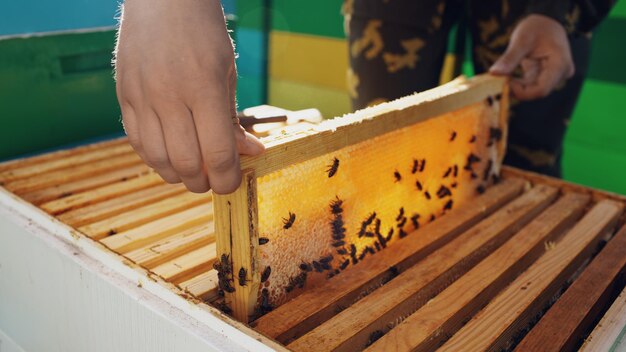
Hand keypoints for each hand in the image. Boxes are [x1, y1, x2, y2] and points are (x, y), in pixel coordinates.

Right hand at [114, 0, 264, 193]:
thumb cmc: (203, 32)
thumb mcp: (227, 72)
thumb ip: (233, 118)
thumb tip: (249, 152)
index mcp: (204, 89)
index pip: (217, 154)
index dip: (227, 179)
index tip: (232, 183)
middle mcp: (169, 96)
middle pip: (186, 164)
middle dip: (204, 183)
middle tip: (213, 180)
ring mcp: (142, 97)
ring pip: (158, 159)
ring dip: (178, 175)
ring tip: (191, 172)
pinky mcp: (123, 95)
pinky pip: (137, 141)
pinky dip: (154, 158)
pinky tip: (168, 156)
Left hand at [490, 15, 574, 100]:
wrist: (546, 21)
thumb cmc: (536, 27)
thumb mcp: (521, 39)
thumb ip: (509, 58)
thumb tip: (494, 73)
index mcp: (560, 64)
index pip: (541, 89)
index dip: (521, 92)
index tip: (505, 82)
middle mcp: (561, 73)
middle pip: (537, 91)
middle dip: (517, 90)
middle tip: (499, 81)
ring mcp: (555, 76)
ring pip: (533, 90)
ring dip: (516, 87)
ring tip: (502, 77)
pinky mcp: (546, 76)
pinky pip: (531, 86)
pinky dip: (518, 84)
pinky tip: (507, 77)